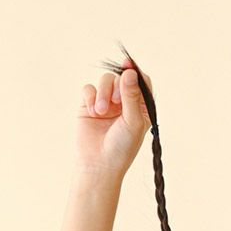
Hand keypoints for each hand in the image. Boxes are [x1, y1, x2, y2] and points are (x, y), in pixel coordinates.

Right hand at [74, 59, 153, 178]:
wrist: (99, 164)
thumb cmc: (122, 147)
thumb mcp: (132, 122)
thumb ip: (132, 96)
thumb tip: (130, 72)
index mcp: (141, 108)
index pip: (142, 82)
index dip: (136, 72)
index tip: (129, 67)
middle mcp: (125, 103)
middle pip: (121, 78)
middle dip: (116, 86)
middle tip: (114, 101)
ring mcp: (107, 103)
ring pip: (105, 80)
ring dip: (102, 93)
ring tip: (100, 111)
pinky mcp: (89, 105)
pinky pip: (89, 89)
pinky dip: (90, 97)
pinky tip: (92, 111)